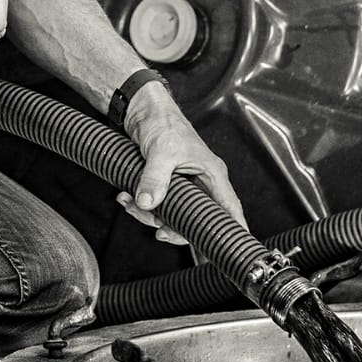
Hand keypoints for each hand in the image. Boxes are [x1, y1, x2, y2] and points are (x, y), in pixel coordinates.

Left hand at [116, 83, 244, 244]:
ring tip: (130, 203)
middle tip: (157, 230)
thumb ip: (155, 178)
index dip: (234, 230)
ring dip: (149, 215)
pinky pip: (158, 206)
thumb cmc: (163, 122)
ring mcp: (184, 186)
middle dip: (173, 228)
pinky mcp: (167, 185)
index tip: (234, 250)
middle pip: (196, 220)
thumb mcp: (161, 151)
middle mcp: (201, 183)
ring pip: (173, 216)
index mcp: (212, 175)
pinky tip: (126, 197)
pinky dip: (141, 206)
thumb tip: (148, 203)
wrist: (142, 111)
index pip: (229, 208)